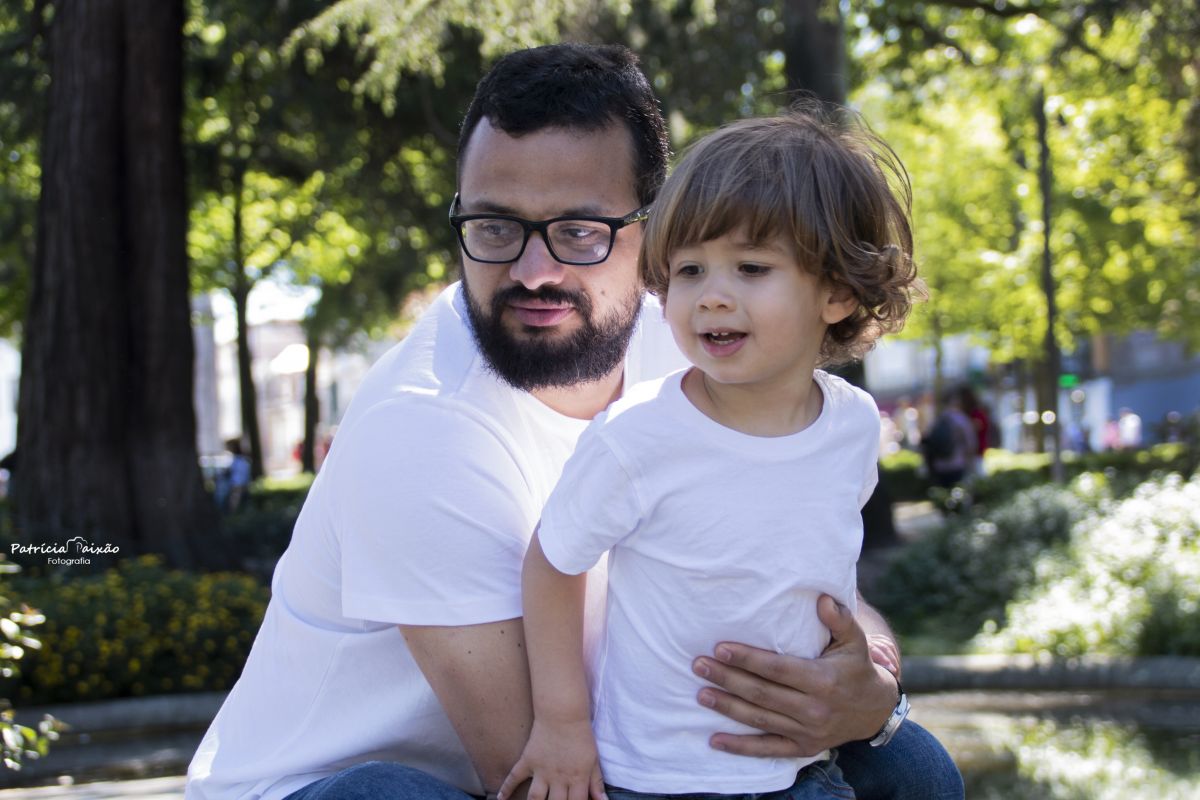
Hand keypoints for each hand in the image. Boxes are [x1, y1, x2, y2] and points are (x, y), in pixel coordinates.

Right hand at [497, 718, 606, 799]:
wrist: (563, 713)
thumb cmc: (581, 736)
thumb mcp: (593, 759)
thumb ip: (596, 783)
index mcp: (577, 778)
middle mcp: (558, 778)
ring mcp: (541, 770)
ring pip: (535, 798)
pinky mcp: (527, 760)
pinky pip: (514, 777)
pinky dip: (506, 788)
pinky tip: (501, 799)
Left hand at [691, 594, 897, 757]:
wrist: (873, 710)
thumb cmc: (857, 667)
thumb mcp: (855, 641)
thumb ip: (840, 619)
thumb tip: (822, 599)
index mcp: (823, 680)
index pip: (777, 669)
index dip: (747, 659)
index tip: (720, 648)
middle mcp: (813, 709)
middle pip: (761, 693)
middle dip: (727, 679)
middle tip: (699, 666)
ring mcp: (807, 732)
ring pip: (759, 719)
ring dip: (727, 707)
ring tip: (701, 693)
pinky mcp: (802, 748)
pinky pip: (767, 749)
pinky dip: (740, 747)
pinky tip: (715, 740)